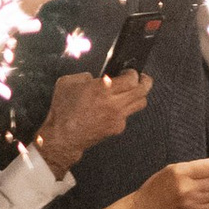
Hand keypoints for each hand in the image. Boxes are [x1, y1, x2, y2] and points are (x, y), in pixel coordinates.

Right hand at [34, 69, 149, 171]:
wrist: (63, 137)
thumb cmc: (63, 110)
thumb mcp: (68, 82)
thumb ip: (85, 76)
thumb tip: (95, 78)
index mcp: (102, 89)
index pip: (132, 78)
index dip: (133, 73)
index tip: (129, 71)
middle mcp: (114, 103)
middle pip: (143, 90)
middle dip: (145, 81)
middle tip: (142, 78)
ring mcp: (118, 117)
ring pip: (140, 103)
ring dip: (139, 95)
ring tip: (134, 91)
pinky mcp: (117, 128)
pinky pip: (128, 115)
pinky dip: (125, 110)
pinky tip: (115, 108)